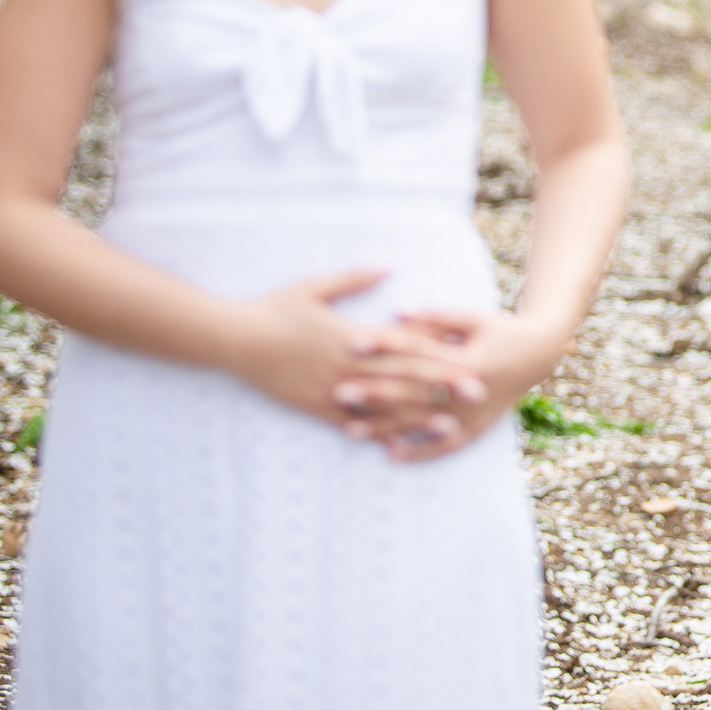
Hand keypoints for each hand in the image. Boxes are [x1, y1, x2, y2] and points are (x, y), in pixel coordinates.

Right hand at [227, 268, 479, 429]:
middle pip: (404, 377)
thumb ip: (355, 278)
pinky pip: (352, 423)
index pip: (406, 345)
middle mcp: (349, 365)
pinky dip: (376, 433)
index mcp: (354, 334)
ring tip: (449, 425)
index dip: (439, 353)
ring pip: (384, 406)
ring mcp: (334, 389)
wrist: (234, 340)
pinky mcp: (316, 407)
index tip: (468, 357)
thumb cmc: (275, 308)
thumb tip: (389, 266)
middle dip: (442, 386)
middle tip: (476, 393)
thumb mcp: (315, 287)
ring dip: (419, 416)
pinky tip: (398, 444)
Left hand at [334, 307, 571, 460]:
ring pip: (423, 425)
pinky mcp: (477, 428)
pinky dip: (419, 452)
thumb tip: (397, 311)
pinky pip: (445, 446)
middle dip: (375, 394)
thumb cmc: (501, 330)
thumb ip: (435, 317)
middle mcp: (470, 392)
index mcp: (468, 360)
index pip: (417, 353)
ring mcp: (473, 414)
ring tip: (350, 429)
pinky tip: (389, 455)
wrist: (539, 355)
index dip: (384, 347)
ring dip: (386, 428)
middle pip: (413, 393)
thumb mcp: (472, 319)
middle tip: (339, 392)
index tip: (351, 343)